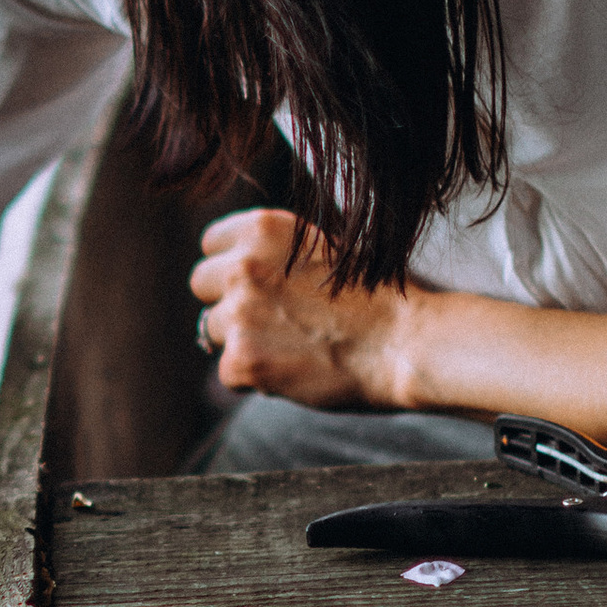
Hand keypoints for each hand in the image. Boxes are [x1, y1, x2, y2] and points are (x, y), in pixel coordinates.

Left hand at [189, 209, 407, 409]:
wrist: (405, 344)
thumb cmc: (376, 298)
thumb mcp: (324, 247)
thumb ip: (275, 252)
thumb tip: (231, 268)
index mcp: (262, 229)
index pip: (212, 243)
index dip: (232, 265)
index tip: (257, 283)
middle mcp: (243, 266)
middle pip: (201, 283)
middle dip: (227, 300)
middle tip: (272, 318)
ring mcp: (238, 313)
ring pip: (211, 328)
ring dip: (241, 340)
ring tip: (292, 345)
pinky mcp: (241, 359)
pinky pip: (227, 371)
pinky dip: (254, 377)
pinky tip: (293, 370)